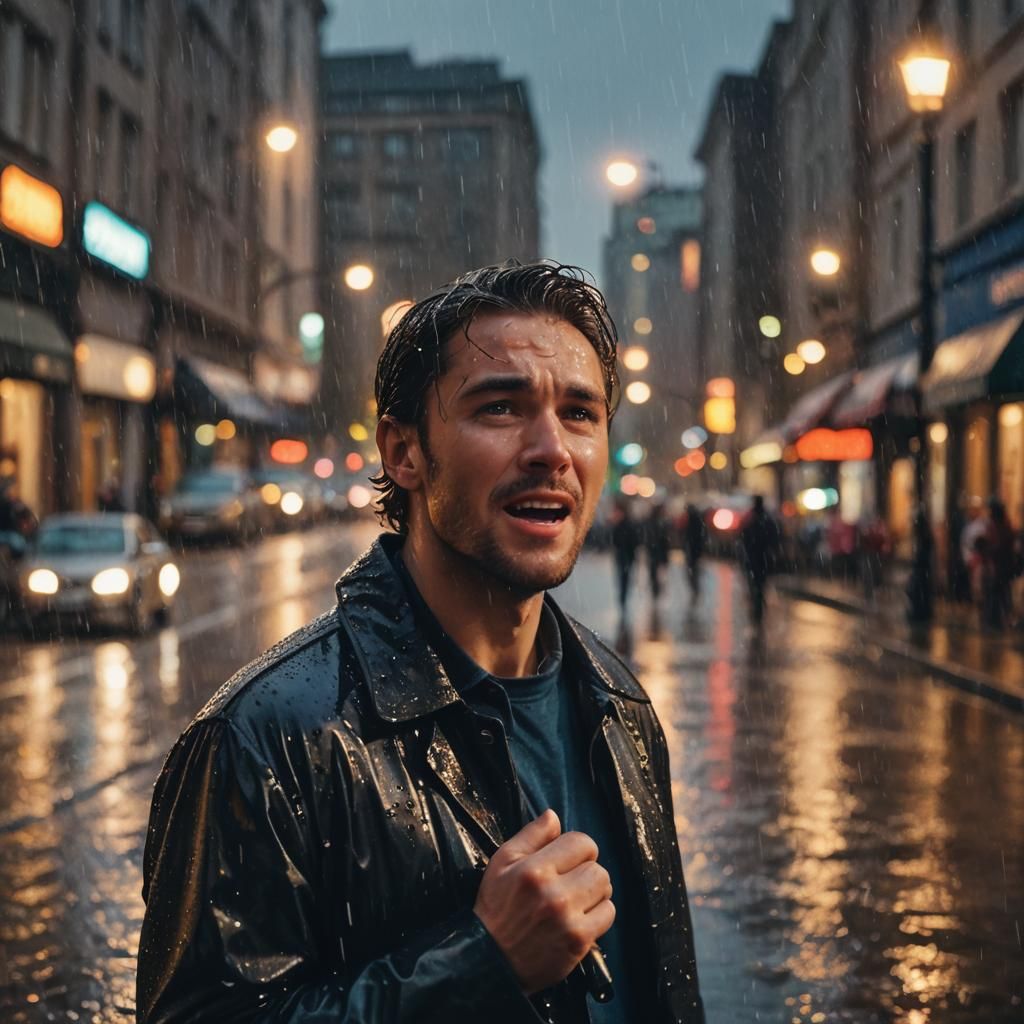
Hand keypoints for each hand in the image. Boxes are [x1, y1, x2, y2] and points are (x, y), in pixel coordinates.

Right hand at [473, 809, 614, 994]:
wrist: (491, 960)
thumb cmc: (496, 908)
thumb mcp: (502, 863)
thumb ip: (531, 835)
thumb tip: (553, 815)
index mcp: (534, 870)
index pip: (581, 842)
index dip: (577, 848)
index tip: (568, 859)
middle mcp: (553, 894)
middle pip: (597, 867)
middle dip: (586, 870)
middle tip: (570, 881)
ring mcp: (568, 919)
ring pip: (605, 888)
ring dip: (594, 891)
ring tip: (576, 899)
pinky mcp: (578, 942)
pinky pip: (608, 914)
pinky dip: (598, 914)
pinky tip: (579, 917)